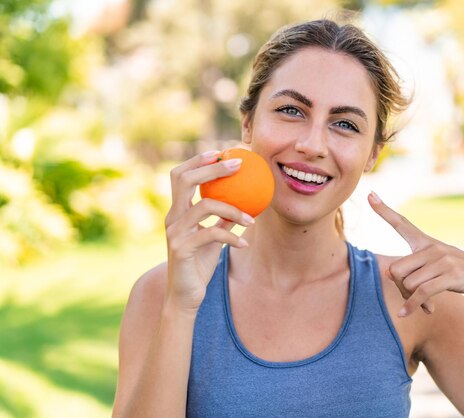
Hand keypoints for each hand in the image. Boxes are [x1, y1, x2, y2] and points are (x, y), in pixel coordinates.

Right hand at [164, 151, 253, 312]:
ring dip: (233, 209)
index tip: (220, 152)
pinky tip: (245, 243)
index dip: (197, 160)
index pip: (180, 176)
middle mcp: (172, 217)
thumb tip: (246, 201)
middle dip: (211, 168)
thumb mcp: (214, 238)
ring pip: (205, 205)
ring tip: (252, 218)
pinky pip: (212, 234)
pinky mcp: (182, 248)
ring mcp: (175, 232)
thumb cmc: (199, 265)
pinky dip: (232, 237)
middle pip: (185, 180)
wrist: (184, 297)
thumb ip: (224, 219)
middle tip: (238, 164)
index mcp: (177, 211)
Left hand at [368, 192, 463, 316]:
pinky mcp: (451, 275)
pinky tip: (405, 314)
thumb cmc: (461, 275)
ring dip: (411, 299)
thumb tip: (388, 273)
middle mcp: (433, 247)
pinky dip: (412, 305)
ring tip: (425, 304)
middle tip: (411, 298)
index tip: (370, 194)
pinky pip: (422, 293)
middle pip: (396, 269)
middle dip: (400, 289)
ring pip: (408, 283)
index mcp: (427, 242)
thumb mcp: (437, 268)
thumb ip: (414, 269)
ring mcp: (443, 260)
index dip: (384, 210)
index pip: (402, 223)